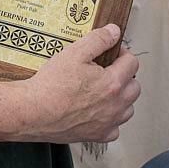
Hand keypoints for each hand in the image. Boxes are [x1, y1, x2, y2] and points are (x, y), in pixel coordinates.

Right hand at [25, 23, 139, 143]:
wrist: (33, 111)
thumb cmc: (51, 85)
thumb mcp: (74, 52)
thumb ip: (98, 40)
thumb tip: (114, 32)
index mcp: (113, 83)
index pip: (132, 63)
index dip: (122, 53)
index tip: (111, 53)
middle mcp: (116, 105)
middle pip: (135, 87)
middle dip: (125, 76)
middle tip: (107, 71)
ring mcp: (108, 122)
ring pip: (128, 109)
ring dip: (121, 99)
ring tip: (103, 91)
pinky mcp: (98, 136)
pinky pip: (114, 129)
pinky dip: (110, 120)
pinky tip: (97, 112)